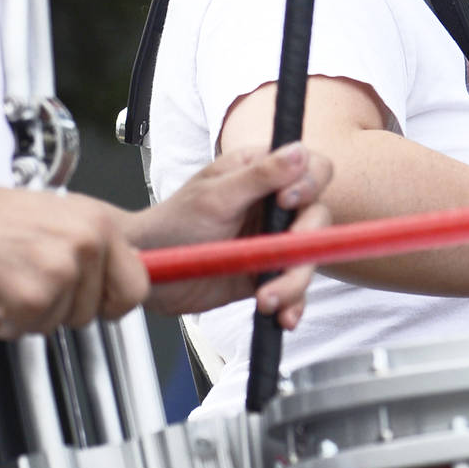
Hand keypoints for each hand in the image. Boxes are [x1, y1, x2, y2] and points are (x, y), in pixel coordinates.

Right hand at [0, 184, 147, 338]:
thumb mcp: (58, 219)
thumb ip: (90, 249)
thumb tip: (114, 283)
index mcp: (100, 224)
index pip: (137, 285)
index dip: (115, 304)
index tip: (100, 307)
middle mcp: (88, 245)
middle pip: (97, 312)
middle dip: (63, 311)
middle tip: (31, 289)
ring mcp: (62, 272)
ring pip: (59, 324)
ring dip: (28, 316)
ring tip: (3, 284)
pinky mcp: (32, 298)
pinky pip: (25, 331)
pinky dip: (0, 325)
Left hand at [123, 143, 334, 326]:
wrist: (149, 273)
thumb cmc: (172, 224)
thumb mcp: (215, 197)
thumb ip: (259, 176)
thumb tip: (298, 152)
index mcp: (262, 173)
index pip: (312, 169)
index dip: (310, 185)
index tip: (286, 202)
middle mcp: (273, 205)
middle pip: (319, 217)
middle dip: (306, 241)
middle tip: (284, 255)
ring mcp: (273, 241)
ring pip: (309, 257)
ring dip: (295, 281)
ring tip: (267, 298)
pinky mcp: (268, 274)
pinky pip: (294, 289)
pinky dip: (292, 304)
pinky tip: (282, 316)